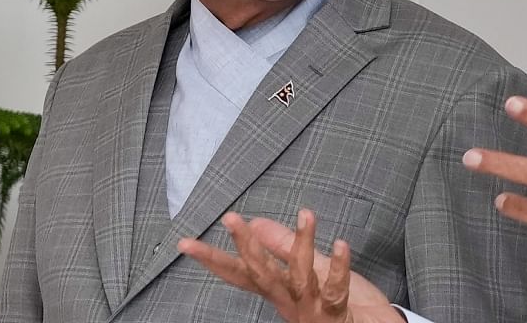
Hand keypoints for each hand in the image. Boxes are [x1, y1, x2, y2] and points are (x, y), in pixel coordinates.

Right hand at [178, 209, 402, 322]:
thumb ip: (283, 248)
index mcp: (279, 292)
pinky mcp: (335, 316)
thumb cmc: (340, 306)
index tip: (185, 243)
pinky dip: (338, 267)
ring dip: (301, 245)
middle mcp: (289, 302)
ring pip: (299, 278)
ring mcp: (310, 311)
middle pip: (261, 274)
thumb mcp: (309, 271)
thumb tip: (256, 221)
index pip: (240, 272)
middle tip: (230, 218)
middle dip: (245, 246)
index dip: (212, 258)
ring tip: (305, 214)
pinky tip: (341, 245)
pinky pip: (335, 290)